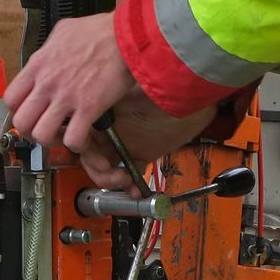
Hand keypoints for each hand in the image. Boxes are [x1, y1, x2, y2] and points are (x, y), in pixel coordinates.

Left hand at [4, 14, 137, 156]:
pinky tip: (83, 137)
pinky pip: (72, 139)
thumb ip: (49, 48)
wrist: (126, 36)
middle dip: (30, 131)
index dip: (18, 111)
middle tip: (43, 129)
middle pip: (21, 122)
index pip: (10, 98)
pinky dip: (76, 144)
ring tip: (62, 135)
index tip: (29, 113)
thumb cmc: (99, 32)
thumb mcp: (63, 31)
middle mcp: (48, 84)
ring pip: (41, 135)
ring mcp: (67, 98)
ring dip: (51, 141)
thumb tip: (48, 55)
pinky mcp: (88, 108)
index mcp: (39, 65)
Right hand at [77, 95, 216, 189]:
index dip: (84, 149)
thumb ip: (110, 102)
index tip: (98, 160)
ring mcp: (124, 142)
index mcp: (104, 108)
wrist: (198, 100)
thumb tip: (89, 111)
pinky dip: (129, 185)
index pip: (82, 134)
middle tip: (115, 175)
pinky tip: (136, 189)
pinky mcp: (140, 154)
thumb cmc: (171, 90)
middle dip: (99, 170)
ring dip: (112, 180)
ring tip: (126, 182)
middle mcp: (111, 126)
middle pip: (90, 155)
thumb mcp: (135, 93)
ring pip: (105, 168)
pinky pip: (127, 173)